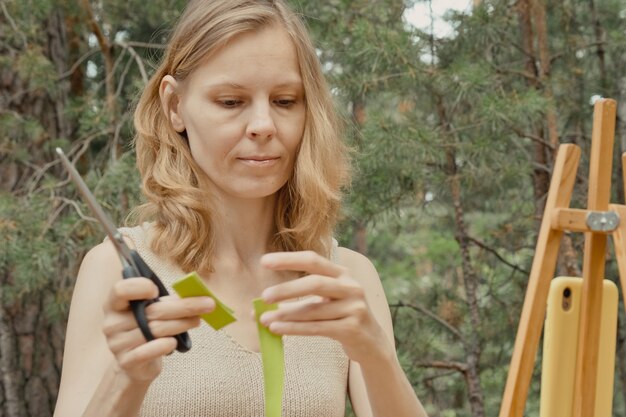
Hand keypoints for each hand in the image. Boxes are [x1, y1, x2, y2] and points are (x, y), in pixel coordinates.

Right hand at [102, 277, 214, 380]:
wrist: (138, 363)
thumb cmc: (148, 328)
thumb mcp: (153, 310)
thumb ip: (167, 301)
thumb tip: (199, 294)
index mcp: (115, 304)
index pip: (120, 290)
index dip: (139, 287)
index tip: (157, 291)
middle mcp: (112, 323)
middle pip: (152, 311)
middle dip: (184, 306)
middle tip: (208, 304)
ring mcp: (117, 343)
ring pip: (156, 330)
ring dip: (182, 324)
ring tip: (197, 321)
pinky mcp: (126, 361)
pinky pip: (148, 351)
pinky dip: (164, 345)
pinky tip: (174, 342)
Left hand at [258, 251, 387, 362]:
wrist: (372, 342)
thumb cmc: (341, 316)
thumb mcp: (327, 300)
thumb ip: (300, 298)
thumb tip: (260, 305)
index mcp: (342, 274)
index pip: (313, 260)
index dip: (289, 259)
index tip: (264, 261)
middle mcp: (351, 287)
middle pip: (315, 283)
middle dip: (287, 289)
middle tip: (264, 296)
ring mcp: (354, 308)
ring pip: (313, 310)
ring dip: (285, 314)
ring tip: (264, 319)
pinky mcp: (352, 328)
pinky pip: (317, 328)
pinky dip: (294, 329)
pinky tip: (277, 329)